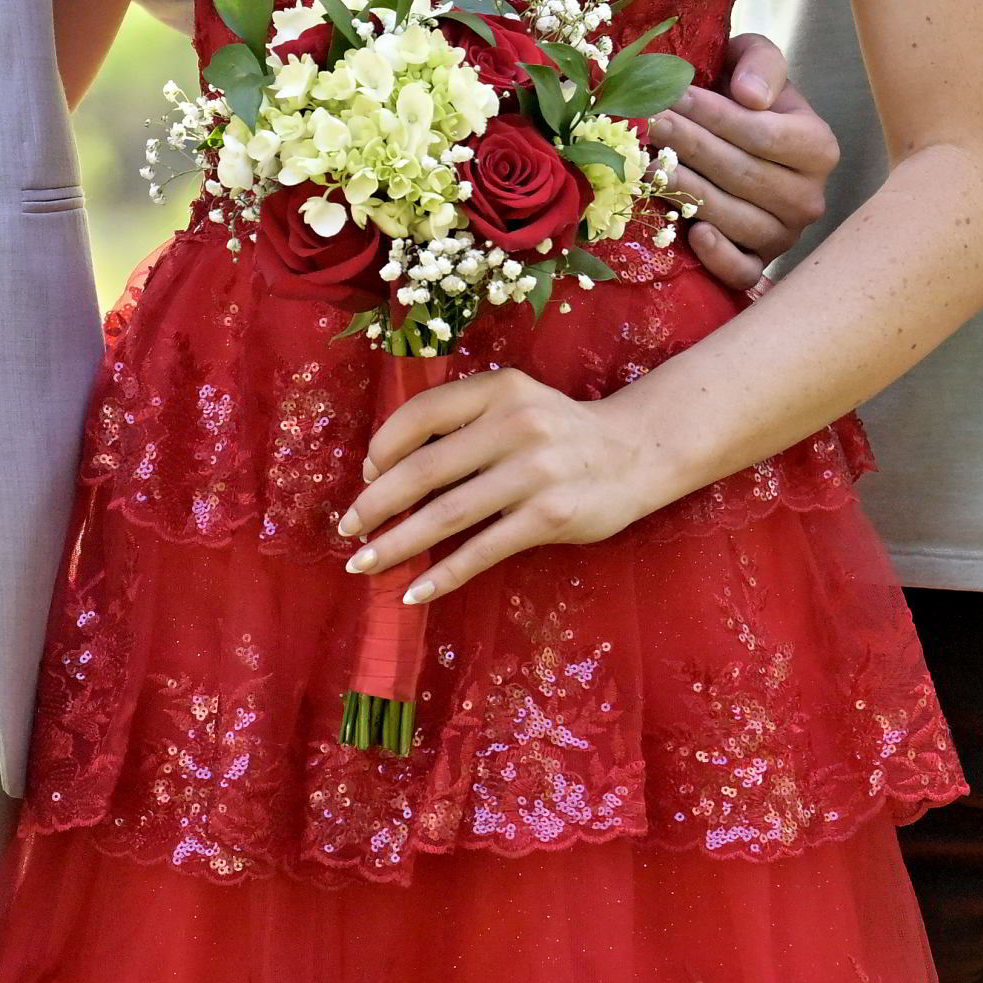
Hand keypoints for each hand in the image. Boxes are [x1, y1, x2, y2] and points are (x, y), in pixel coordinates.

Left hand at [338, 367, 688, 604]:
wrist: (636, 452)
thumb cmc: (557, 431)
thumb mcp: (513, 403)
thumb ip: (460, 422)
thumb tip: (383, 470)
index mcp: (498, 389)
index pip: (420, 414)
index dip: (383, 447)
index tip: (366, 476)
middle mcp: (515, 425)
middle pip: (424, 469)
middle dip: (375, 504)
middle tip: (347, 530)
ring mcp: (534, 472)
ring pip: (446, 515)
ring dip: (397, 544)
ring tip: (363, 564)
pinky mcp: (549, 516)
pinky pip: (483, 550)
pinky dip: (444, 574)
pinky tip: (415, 592)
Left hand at [664, 30, 838, 291]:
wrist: (732, 135)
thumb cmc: (742, 95)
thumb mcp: (755, 61)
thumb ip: (760, 64)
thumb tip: (751, 96)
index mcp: (819, 148)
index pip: (764, 135)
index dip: (716, 116)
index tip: (674, 96)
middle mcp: (809, 198)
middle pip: (744, 174)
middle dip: (690, 145)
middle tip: (649, 122)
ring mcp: (785, 235)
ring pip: (736, 218)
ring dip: (687, 190)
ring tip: (648, 162)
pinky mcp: (759, 264)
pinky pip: (743, 272)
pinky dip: (718, 257)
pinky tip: (692, 232)